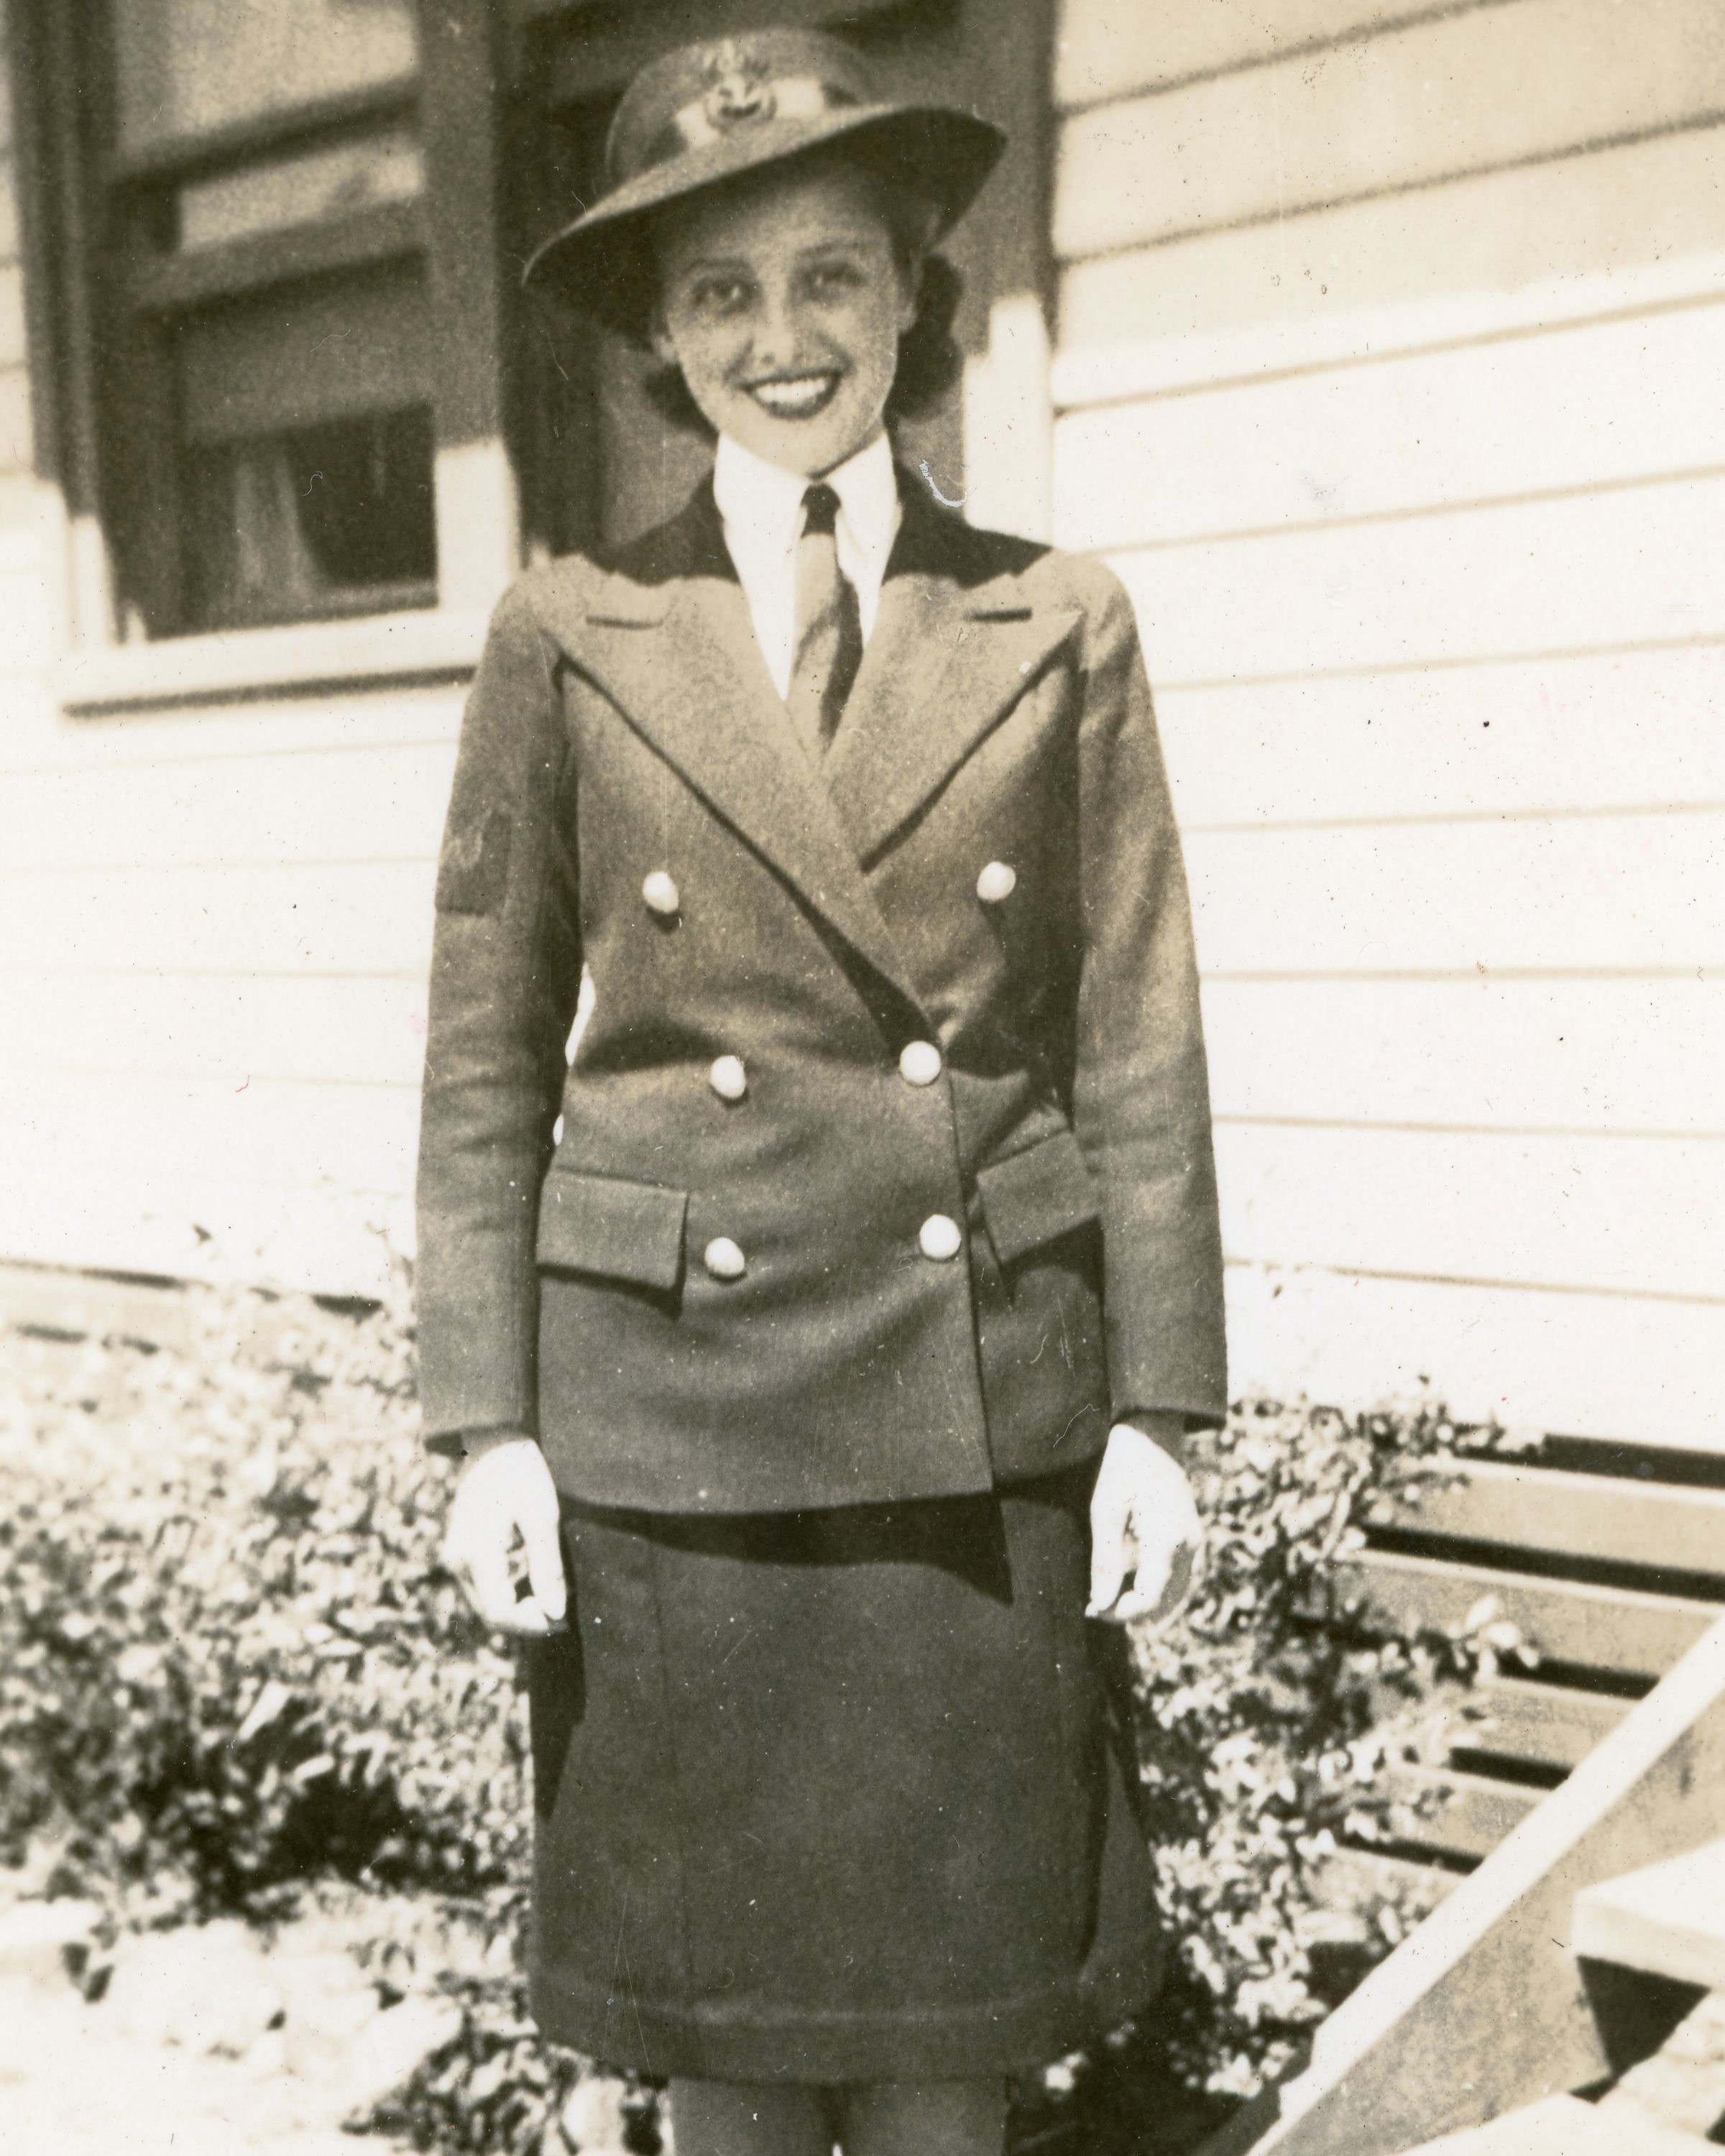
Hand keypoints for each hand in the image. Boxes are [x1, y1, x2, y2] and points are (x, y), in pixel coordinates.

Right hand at [443, 1433, 567, 1635]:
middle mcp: (458, 1561)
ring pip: (487, 1604)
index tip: (564, 1619)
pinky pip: (485, 1587)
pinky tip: (535, 1578)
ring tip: (553, 1593)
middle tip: (564, 1614)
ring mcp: (456, 1558)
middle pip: (491, 1614)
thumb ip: (547, 1568)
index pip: (500, 1613)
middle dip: (527, 1620)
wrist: (495, 1445)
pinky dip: (510, 1592)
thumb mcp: (544, 1517)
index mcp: (476, 1553)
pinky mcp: (462, 1553)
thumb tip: (556, 1613)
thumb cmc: (522, 1474)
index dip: (533, 1624)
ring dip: (520, 1607)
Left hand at [1086, 1418, 1202, 1626]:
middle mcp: (1189, 1547)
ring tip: (1108, 1595)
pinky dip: (1156, 1590)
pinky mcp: (1192, 1539)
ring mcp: (1195, 1543)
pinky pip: (1179, 1579)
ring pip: (1175, 1596)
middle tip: (1094, 1605)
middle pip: (1163, 1604)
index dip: (1118, 1614)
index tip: (1090, 1609)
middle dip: (1129, 1612)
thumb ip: (1106, 1561)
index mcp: (1167, 1541)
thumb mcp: (1105, 1512)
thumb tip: (1101, 1604)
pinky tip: (1129, 1582)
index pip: (1147, 1600)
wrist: (1153, 1436)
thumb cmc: (1123, 1469)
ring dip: (1143, 1604)